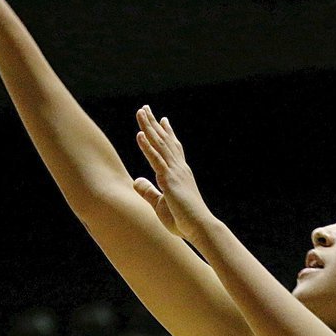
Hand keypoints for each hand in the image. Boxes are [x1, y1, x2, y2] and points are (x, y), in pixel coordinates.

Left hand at [133, 105, 214, 243]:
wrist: (199, 227)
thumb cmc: (183, 220)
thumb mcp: (160, 204)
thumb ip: (148, 191)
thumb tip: (136, 180)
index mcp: (179, 174)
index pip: (173, 149)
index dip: (167, 133)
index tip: (163, 120)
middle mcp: (178, 168)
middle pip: (164, 141)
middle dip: (154, 124)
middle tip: (145, 108)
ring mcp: (174, 172)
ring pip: (159, 144)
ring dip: (149, 127)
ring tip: (141, 112)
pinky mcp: (169, 179)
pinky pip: (156, 159)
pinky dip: (147, 146)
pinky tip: (140, 134)